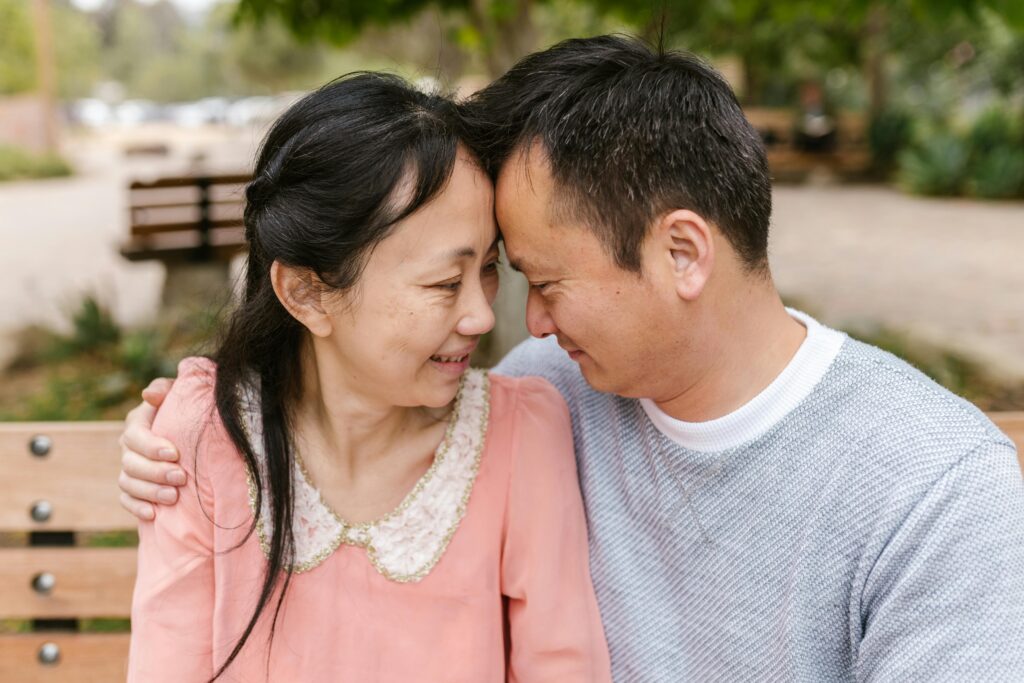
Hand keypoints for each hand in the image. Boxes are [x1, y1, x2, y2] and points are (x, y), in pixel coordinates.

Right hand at [118, 378, 182, 519]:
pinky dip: (137, 508)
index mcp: (138, 423)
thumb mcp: (180, 394)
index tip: (175, 454)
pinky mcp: (133, 488)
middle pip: (130, 463)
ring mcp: (129, 469)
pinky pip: (126, 500)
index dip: (151, 446)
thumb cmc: (189, 410)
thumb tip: (149, 396)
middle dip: (155, 472)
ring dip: (149, 492)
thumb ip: (165, 390)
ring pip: (128, 483)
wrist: (194, 435)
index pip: (135, 435)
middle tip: (181, 478)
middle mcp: (129, 447)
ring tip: (173, 497)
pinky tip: (154, 514)